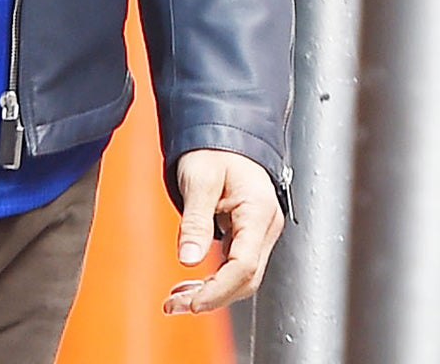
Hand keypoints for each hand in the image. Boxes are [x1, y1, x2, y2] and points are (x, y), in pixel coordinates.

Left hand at [163, 149, 285, 314]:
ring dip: (211, 292)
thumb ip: (196, 220)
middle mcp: (264, 226)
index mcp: (258, 212)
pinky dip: (213, 279)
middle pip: (245, 279)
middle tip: (175, 306)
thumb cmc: (215, 149)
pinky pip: (234, 265)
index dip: (219, 289)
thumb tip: (189, 259)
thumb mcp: (199, 179)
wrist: (224, 133)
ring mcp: (258, 232)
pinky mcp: (246, 234)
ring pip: (240, 277)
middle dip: (212, 297)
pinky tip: (190, 286)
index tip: (192, 302)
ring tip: (176, 301)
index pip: (244, 265)